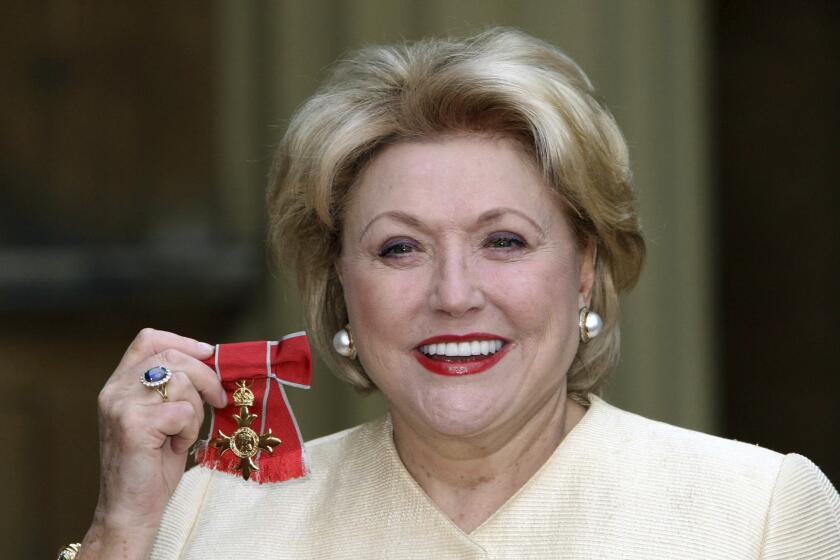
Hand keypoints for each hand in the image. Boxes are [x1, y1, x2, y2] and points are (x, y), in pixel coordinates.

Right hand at [79, 328, 225, 558]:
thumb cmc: (152, 464)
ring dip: (195, 411)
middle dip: (206, 376)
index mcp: (119, 384)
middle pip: (172, 357)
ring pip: (181, 383)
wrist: (131, 509)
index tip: (208, 353)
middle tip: (219, 399)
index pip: (148, 340)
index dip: (183, 341)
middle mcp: (115, 390)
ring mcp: (121, 406)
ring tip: (182, 434)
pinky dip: (189, 430)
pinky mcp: (134, 424)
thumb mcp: (162, 416)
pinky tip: (176, 447)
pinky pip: (182, 411)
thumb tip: (211, 361)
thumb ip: (173, 387)